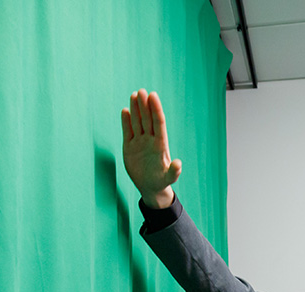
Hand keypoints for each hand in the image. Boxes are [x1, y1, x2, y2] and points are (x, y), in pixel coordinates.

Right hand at [121, 89, 181, 208]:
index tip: (153, 95)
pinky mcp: (130, 146)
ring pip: (138, 122)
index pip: (158, 122)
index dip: (156, 109)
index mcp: (160, 144)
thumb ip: (174, 172)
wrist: (150, 186)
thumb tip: (179, 164)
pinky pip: (127, 131)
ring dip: (136, 109)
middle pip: (147, 119)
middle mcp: (150, 139)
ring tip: (134, 95)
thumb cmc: (161, 182)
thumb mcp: (168, 179)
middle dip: (144, 105)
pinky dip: (126, 121)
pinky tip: (125, 111)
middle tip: (141, 91)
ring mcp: (140, 142)